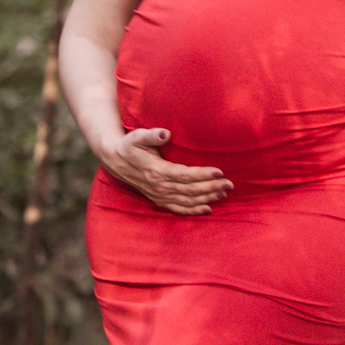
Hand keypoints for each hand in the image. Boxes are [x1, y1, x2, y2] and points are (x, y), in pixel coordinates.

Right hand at [98, 128, 231, 215]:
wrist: (115, 160)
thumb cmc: (130, 146)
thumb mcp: (136, 137)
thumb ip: (151, 135)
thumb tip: (165, 133)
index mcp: (156, 171)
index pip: (184, 175)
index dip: (202, 175)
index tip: (219, 172)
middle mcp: (159, 186)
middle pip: (189, 190)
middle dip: (210, 187)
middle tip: (229, 184)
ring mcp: (159, 195)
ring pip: (186, 200)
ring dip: (206, 198)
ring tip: (223, 193)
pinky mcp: (159, 199)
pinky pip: (178, 209)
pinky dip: (193, 210)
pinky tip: (208, 209)